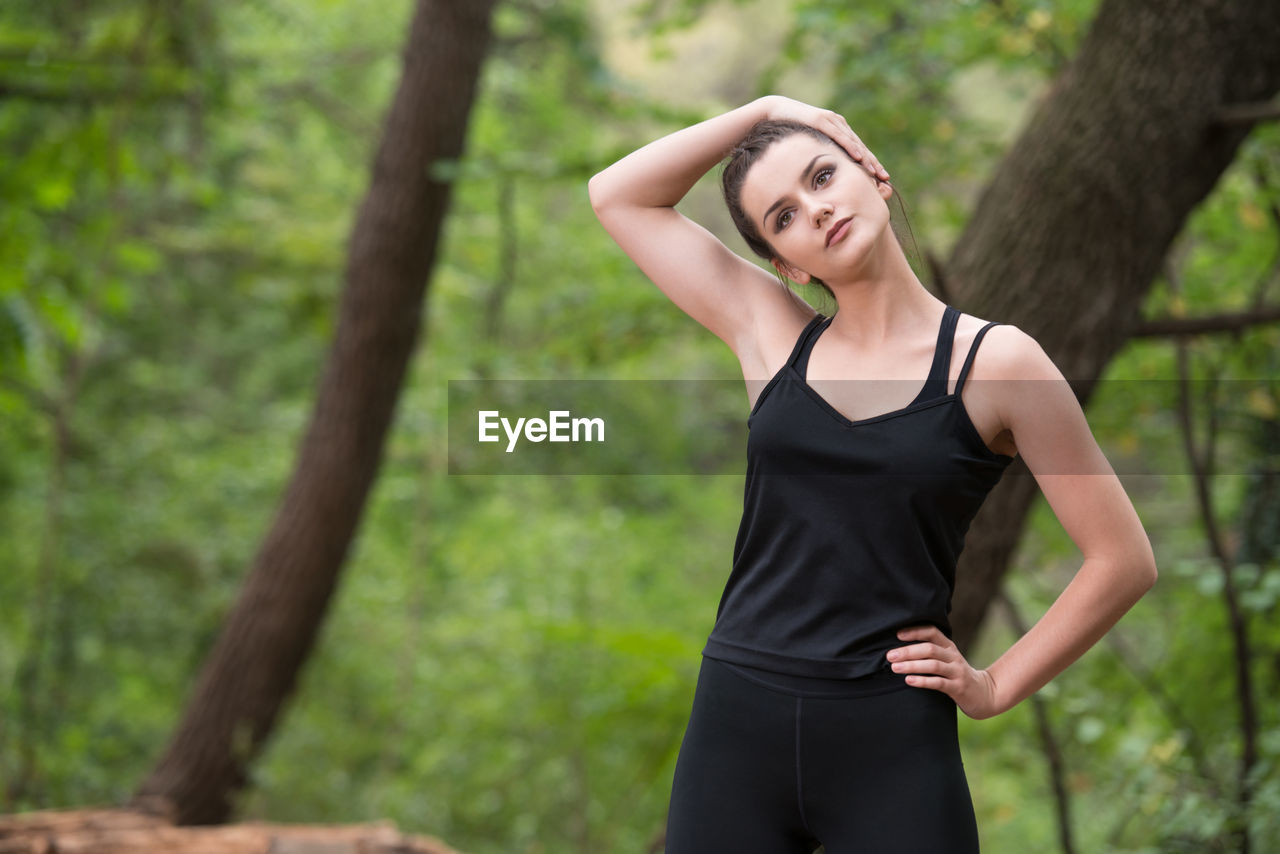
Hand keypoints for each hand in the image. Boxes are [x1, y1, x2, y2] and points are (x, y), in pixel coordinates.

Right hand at [758, 95, 889, 182]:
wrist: (772, 111)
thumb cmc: (788, 130)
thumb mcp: (808, 146)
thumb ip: (817, 155)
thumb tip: (821, 176)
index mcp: (838, 131)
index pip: (857, 150)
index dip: (870, 164)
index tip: (880, 179)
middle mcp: (838, 124)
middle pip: (860, 147)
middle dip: (874, 163)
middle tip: (885, 178)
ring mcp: (831, 121)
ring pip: (853, 143)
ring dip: (866, 158)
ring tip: (876, 172)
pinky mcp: (822, 120)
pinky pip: (839, 136)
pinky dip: (850, 147)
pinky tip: (859, 157)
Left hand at [886, 625, 1002, 719]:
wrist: (983, 693)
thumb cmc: (956, 674)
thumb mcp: (947, 659)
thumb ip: (930, 652)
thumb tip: (899, 648)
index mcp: (948, 646)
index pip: (932, 632)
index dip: (915, 631)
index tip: (897, 634)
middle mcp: (953, 656)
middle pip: (929, 649)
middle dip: (908, 651)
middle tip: (890, 656)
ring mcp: (957, 671)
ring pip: (933, 665)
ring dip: (912, 666)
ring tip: (895, 668)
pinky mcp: (958, 687)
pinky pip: (939, 683)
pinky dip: (922, 681)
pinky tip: (909, 680)